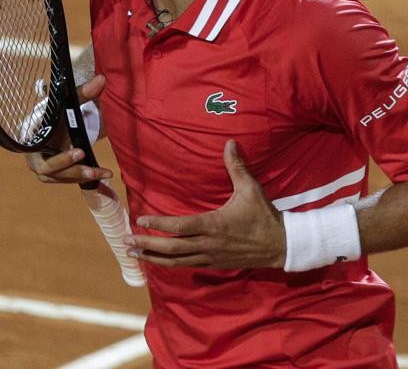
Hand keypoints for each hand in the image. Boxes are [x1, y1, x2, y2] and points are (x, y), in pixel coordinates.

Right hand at [24, 74, 112, 183]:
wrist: (53, 124)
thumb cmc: (55, 113)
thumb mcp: (68, 103)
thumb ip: (83, 93)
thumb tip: (102, 79)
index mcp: (31, 136)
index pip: (39, 150)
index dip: (58, 156)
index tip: (80, 151)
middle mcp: (33, 155)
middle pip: (47, 169)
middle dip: (70, 169)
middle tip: (91, 166)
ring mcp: (43, 167)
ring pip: (58, 177)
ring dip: (79, 176)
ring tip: (101, 173)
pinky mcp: (54, 174)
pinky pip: (66, 180)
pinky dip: (84, 180)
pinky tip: (102, 176)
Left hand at [125, 140, 285, 268]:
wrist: (281, 246)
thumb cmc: (263, 216)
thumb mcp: (250, 189)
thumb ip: (237, 167)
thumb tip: (230, 142)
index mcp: (214, 225)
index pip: (180, 227)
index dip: (159, 225)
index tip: (141, 220)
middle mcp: (208, 244)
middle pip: (172, 249)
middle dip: (147, 245)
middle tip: (126, 241)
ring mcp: (210, 257)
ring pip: (176, 262)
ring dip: (152, 258)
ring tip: (132, 253)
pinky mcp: (214, 264)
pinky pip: (186, 265)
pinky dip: (168, 264)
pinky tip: (156, 260)